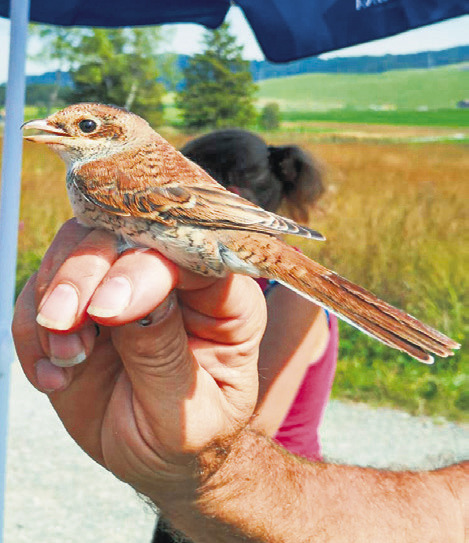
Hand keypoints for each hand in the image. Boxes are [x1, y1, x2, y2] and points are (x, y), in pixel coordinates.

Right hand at [12, 218, 266, 501]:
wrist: (158, 460)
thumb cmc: (188, 440)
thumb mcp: (184, 417)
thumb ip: (161, 354)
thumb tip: (124, 295)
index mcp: (226, 303)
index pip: (190, 254)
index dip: (144, 267)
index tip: (106, 309)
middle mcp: (177, 281)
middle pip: (125, 235)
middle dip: (85, 272)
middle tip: (65, 323)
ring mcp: (127, 287)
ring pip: (77, 247)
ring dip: (55, 297)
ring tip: (66, 359)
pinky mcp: (84, 305)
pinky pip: (42, 290)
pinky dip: (33, 328)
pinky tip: (54, 375)